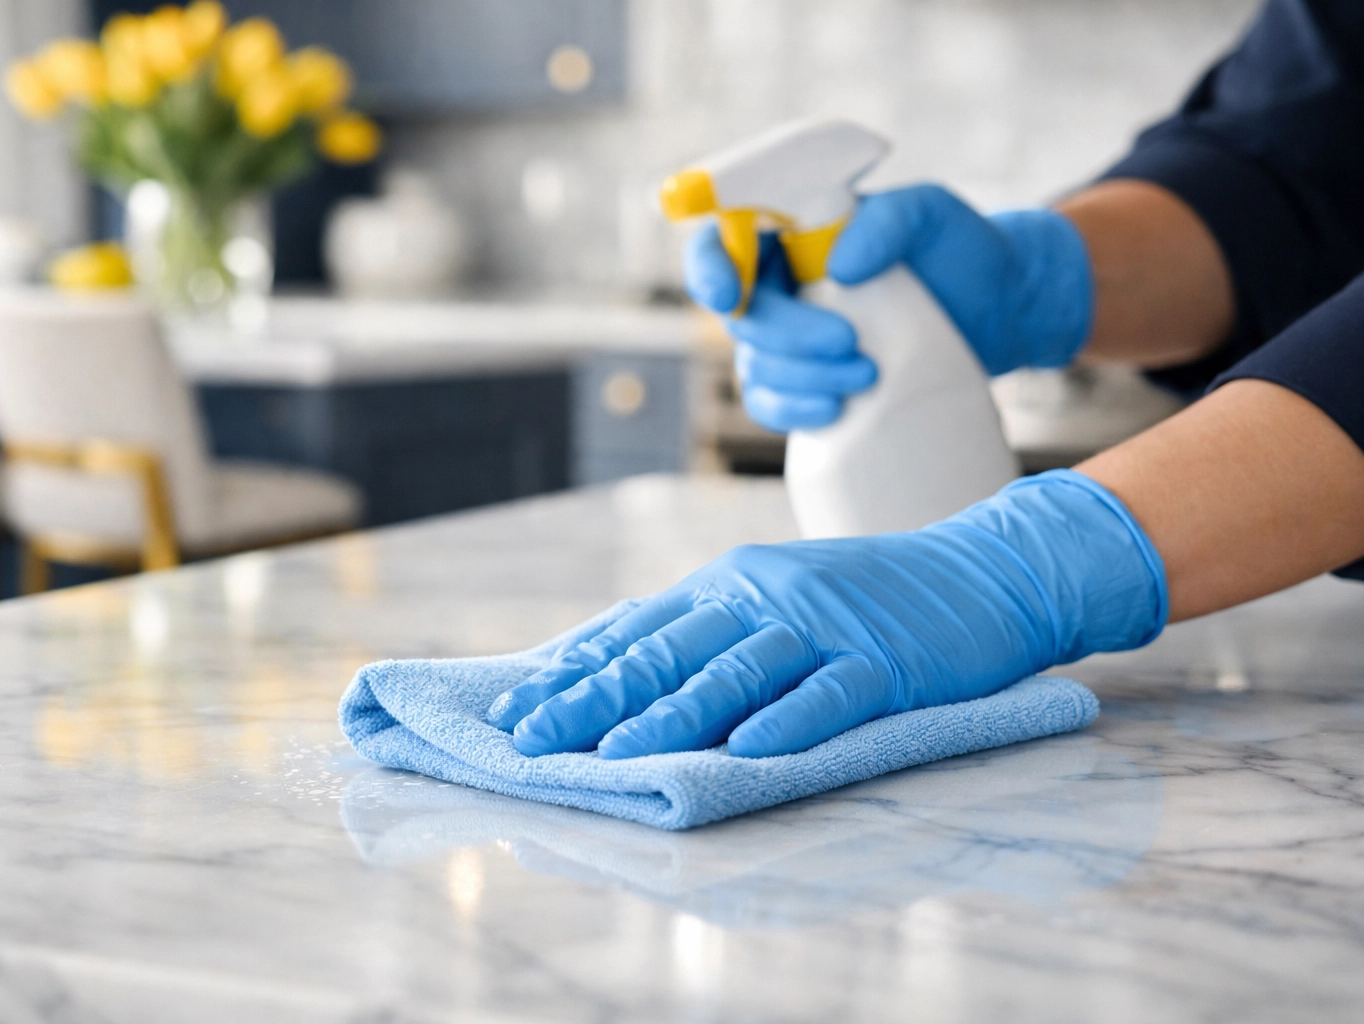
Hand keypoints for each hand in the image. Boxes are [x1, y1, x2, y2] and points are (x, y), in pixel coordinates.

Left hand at [487, 470, 1164, 758]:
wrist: (982, 570)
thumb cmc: (866, 597)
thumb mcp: (775, 597)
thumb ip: (706, 628)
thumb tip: (617, 664)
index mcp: (734, 583)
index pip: (641, 628)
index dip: (578, 669)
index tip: (518, 708)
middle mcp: (769, 596)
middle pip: (675, 649)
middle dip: (598, 697)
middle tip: (535, 738)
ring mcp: (828, 627)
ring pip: (740, 670)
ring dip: (676, 713)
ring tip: (619, 752)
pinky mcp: (887, 661)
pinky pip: (834, 692)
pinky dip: (793, 718)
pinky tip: (753, 748)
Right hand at [685, 185, 1095, 431]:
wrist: (1001, 310)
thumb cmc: (961, 248)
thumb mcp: (933, 214)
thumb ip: (889, 220)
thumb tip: (839, 266)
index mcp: (791, 233)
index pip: (722, 242)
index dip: (709, 268)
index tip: (729, 294)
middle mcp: (782, 286)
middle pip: (742, 316)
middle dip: (785, 337)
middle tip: (848, 344)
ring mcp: (793, 340)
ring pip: (756, 366)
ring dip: (800, 378)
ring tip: (868, 376)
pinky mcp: (812, 382)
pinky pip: (773, 404)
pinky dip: (793, 411)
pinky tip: (832, 411)